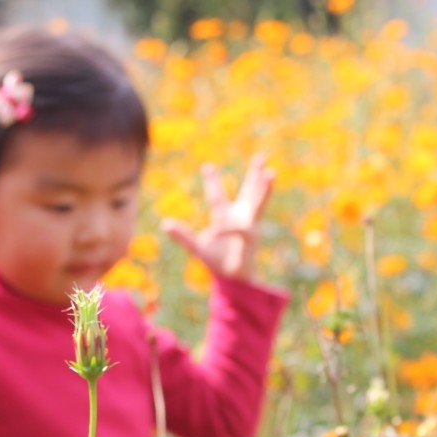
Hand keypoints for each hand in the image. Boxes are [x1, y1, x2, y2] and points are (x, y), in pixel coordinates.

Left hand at [160, 153, 274, 281]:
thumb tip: (165, 223)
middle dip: (254, 175)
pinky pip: (240, 230)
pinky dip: (228, 230)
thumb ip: (183, 236)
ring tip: (271, 173)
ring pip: (257, 203)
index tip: (207, 166)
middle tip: (261, 157)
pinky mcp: (250, 238)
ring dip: (264, 189)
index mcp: (225, 217)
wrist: (232, 280)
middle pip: (248, 191)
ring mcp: (247, 226)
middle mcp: (239, 218)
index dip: (212, 181)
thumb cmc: (217, 262)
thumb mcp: (196, 247)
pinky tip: (218, 231)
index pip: (217, 195)